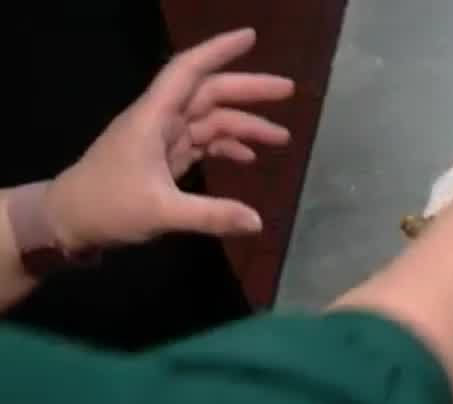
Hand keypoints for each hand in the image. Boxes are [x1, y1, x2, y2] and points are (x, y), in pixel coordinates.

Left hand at [44, 28, 293, 250]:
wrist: (68, 221)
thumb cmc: (107, 206)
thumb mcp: (161, 212)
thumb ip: (211, 215)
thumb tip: (257, 222)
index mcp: (154, 118)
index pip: (189, 71)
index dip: (219, 51)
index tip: (251, 37)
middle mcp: (160, 120)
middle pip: (209, 93)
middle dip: (248, 90)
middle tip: (289, 90)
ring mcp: (162, 139)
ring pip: (210, 120)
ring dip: (244, 125)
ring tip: (282, 137)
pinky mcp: (164, 159)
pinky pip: (203, 143)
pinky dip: (227, 146)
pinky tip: (249, 157)